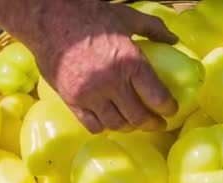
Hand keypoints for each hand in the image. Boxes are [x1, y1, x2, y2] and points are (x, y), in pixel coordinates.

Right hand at [18, 0, 178, 132]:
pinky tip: (110, 121)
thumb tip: (173, 40)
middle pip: (138, 118)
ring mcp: (90, 95)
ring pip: (117, 125)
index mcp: (130, 62)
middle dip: (152, 124)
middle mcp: (112, 83)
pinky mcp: (72, 100)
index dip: (168, 108)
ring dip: (129, 127)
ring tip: (134, 123)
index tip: (171, 110)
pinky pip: (93, 125)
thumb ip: (153, 28)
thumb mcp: (127, 17)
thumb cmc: (89, 16)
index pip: (157, 97)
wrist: (49, 19)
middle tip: (157, 124)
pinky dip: (104, 127)